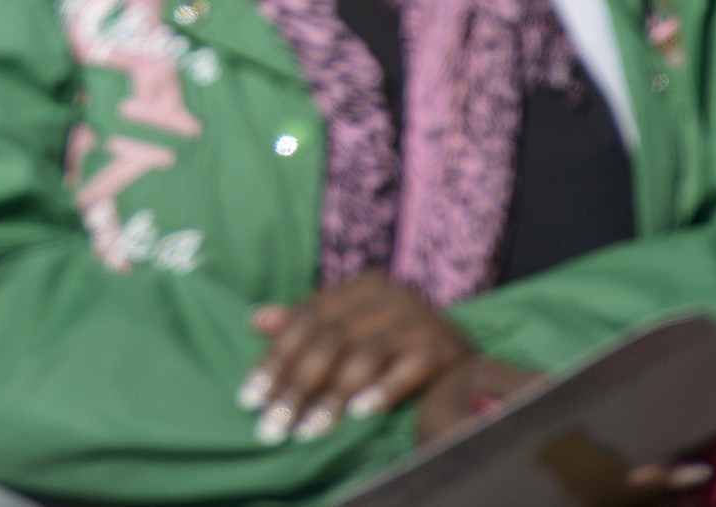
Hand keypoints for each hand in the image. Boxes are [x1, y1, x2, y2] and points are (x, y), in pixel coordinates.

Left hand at [243, 273, 487, 444]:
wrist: (467, 362)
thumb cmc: (398, 346)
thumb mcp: (350, 331)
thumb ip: (305, 325)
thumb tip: (255, 320)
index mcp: (362, 287)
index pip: (307, 318)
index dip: (275, 357)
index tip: (248, 397)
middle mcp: (390, 295)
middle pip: (330, 337)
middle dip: (297, 385)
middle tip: (272, 424)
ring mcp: (420, 319)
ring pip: (365, 355)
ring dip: (333, 396)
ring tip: (307, 430)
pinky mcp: (446, 347)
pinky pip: (410, 367)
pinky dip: (383, 389)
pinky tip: (359, 413)